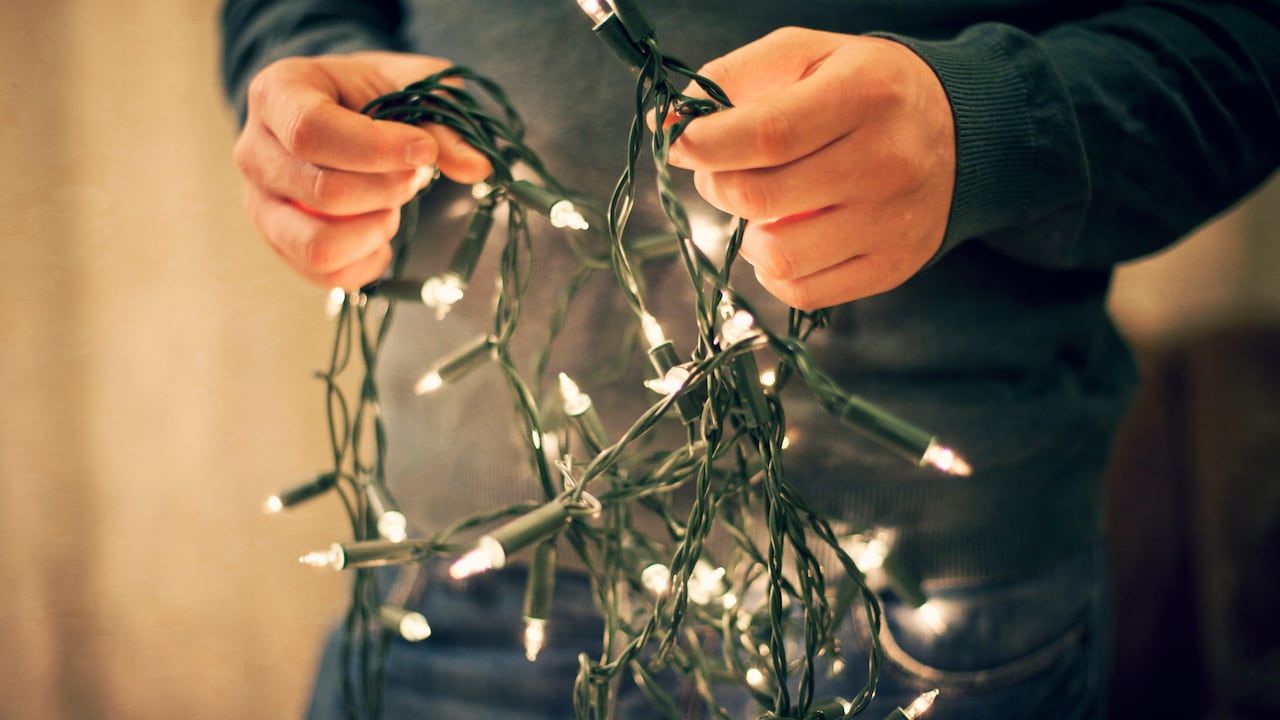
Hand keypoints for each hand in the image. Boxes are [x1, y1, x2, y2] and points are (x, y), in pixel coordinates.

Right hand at [233, 51, 492, 288]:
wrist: (344, 110)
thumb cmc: (375, 93)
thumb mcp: (413, 86)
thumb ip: (443, 123)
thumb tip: (477, 167)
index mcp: (278, 94)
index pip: (312, 132)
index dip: (376, 149)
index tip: (424, 152)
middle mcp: (254, 151)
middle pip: (323, 193)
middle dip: (388, 190)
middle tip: (414, 175)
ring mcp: (261, 204)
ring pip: (318, 246)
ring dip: (375, 230)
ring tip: (392, 205)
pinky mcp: (280, 245)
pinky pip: (325, 276)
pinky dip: (368, 262)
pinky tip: (383, 234)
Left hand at [669, 29, 954, 309]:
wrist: (964, 133)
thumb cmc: (866, 89)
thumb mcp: (808, 54)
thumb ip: (734, 78)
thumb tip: (668, 123)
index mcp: (863, 96)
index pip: (764, 135)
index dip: (704, 145)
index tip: (679, 143)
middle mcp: (884, 162)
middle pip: (759, 197)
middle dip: (717, 185)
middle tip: (723, 170)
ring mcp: (891, 223)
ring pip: (777, 256)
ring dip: (747, 234)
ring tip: (762, 205)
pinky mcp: (892, 267)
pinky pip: (803, 292)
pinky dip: (775, 270)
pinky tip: (785, 236)